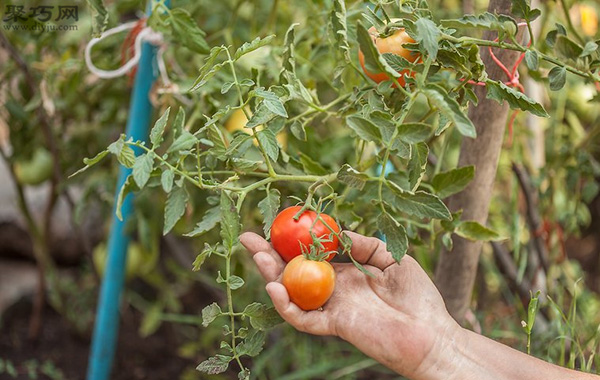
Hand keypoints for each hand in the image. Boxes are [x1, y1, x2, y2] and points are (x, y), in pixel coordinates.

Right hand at [240, 230, 460, 378]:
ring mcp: (332, 307)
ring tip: (256, 256)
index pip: (310, 254)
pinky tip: (276, 287)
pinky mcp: (335, 325)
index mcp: (345, 272)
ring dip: (271, 276)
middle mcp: (333, 288)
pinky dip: (286, 305)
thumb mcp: (390, 256)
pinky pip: (303, 317)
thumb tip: (336, 231)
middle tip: (247, 238)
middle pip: (292, 271)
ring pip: (292, 293)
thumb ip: (362, 243)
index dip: (291, 241)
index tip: (275, 224)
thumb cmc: (417, 296)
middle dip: (269, 255)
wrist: (432, 333)